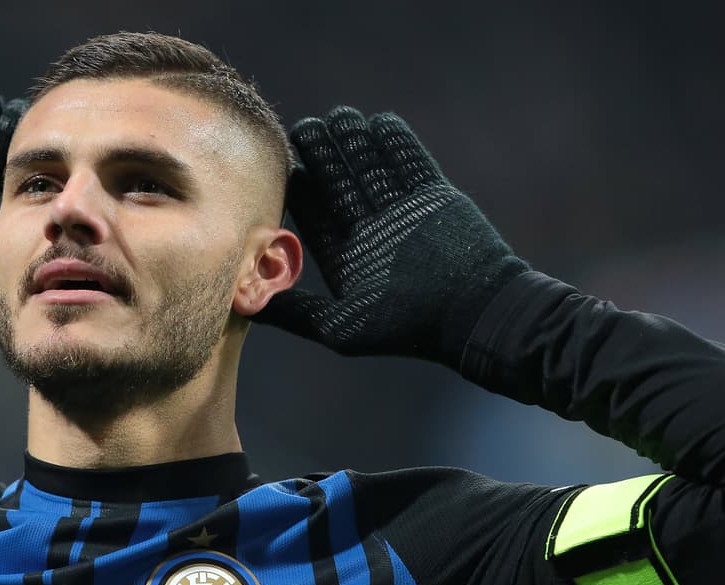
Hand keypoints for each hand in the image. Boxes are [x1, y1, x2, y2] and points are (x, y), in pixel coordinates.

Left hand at [255, 106, 527, 367]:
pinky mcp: (435, 199)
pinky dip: (396, 143)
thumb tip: (249, 307)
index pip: (316, 216)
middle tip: (302, 128)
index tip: (280, 165)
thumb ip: (295, 312)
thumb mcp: (339, 327)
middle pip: (341, 186)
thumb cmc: (407, 325)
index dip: (299, 189)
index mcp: (349, 258)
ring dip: (355, 143)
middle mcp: (374, 233)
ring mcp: (404, 214)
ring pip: (374, 170)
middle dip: (322, 156)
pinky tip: (378, 123)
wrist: (475, 314)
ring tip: (338, 117)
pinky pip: (412, 164)